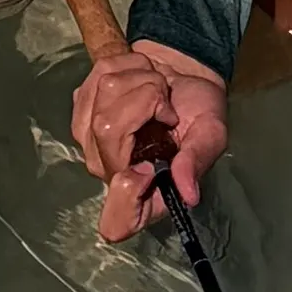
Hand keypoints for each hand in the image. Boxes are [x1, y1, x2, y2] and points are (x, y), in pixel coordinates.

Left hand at [71, 40, 227, 241]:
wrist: (183, 75)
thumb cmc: (198, 111)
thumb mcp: (210, 135)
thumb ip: (196, 162)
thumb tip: (188, 194)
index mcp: (145, 194)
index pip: (117, 221)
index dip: (127, 192)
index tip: (148, 167)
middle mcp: (111, 172)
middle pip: (106, 134)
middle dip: (144, 103)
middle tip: (165, 108)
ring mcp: (89, 139)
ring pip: (102, 102)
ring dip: (138, 84)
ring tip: (156, 91)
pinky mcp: (80, 108)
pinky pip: (96, 81)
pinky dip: (124, 69)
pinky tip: (138, 79)